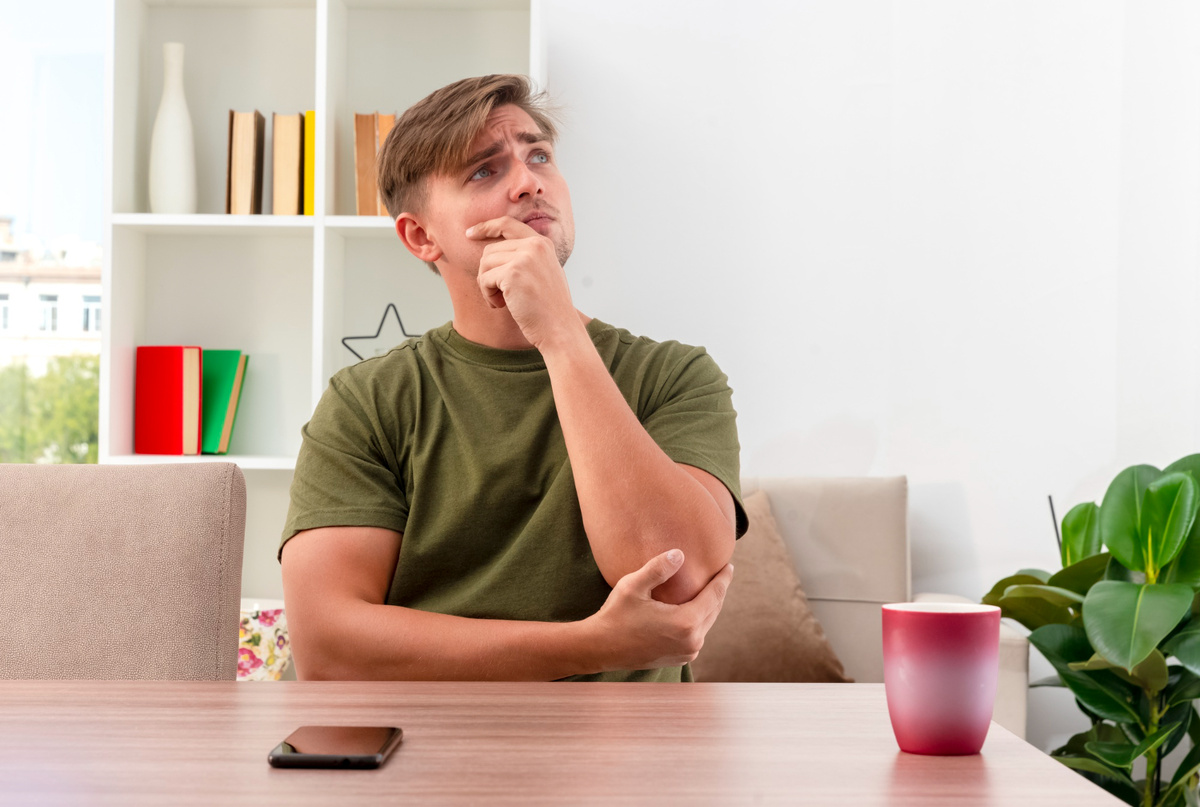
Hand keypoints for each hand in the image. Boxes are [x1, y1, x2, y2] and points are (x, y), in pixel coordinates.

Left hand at [466, 216, 578, 349]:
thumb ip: (526, 257)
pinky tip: (500, 305)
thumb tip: (490, 253)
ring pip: (485, 264)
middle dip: (488, 273)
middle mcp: (535, 246)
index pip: (507, 224)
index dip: (486, 226)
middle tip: (498, 295)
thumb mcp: (543, 272)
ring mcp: (524, 258)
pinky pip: (484, 279)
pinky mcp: (513, 274)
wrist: (559, 328)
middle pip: (490, 250)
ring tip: (500, 301)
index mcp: (542, 243)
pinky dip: (487, 295)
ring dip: (487, 286)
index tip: (470, 234)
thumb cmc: (549, 308)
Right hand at [582, 549, 733, 672]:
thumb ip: (658, 569)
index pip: (714, 595)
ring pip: (707, 623)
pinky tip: (695, 609)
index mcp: (685, 623)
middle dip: (719, 591)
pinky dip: (699, 620)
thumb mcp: (633, 586)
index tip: (728, 565)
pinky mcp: (680, 658)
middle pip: (714, 610)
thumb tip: (679, 554)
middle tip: (723, 573)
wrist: (600, 648)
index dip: (723, 579)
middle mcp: (691, 641)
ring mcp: (687, 653)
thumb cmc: (615, 616)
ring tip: (711, 589)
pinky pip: (697, 635)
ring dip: (710, 606)